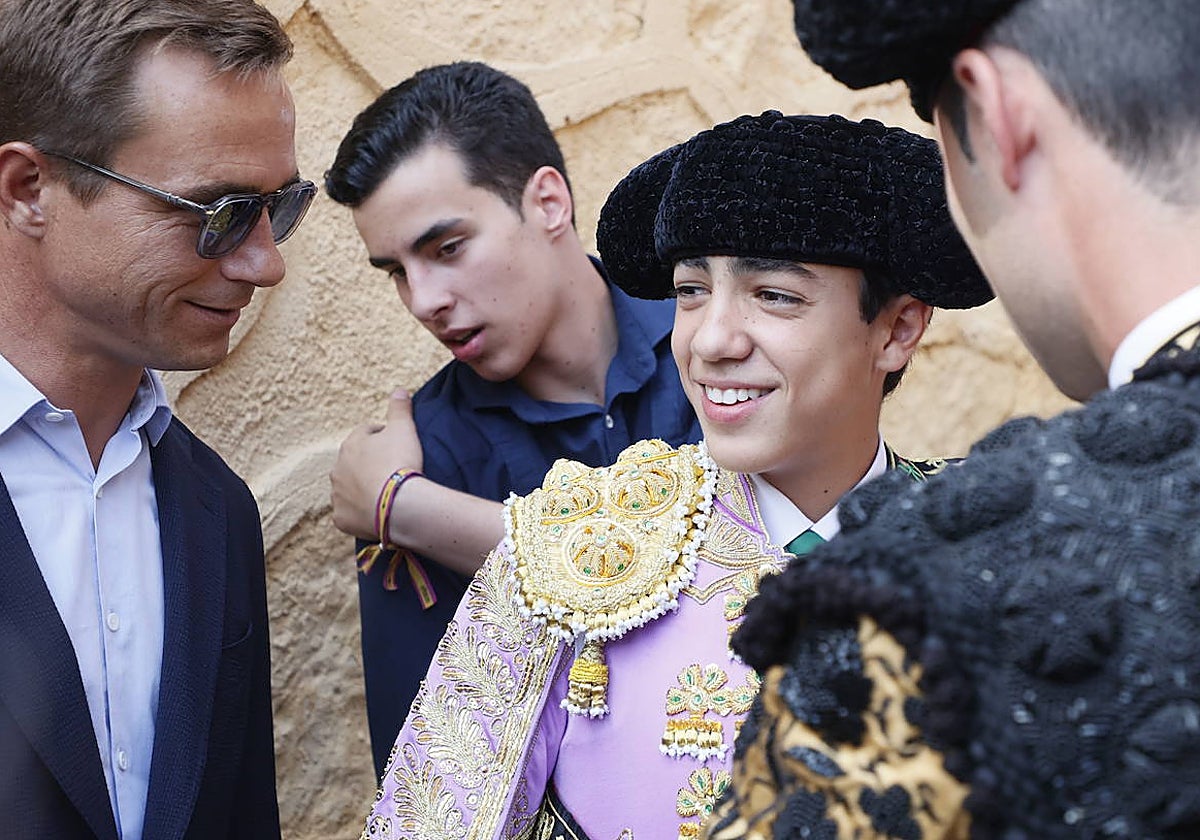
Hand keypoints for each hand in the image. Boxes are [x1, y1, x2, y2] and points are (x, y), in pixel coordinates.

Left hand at [330, 390, 423, 539]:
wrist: (399, 504)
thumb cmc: (400, 463)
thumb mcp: (404, 428)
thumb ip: (400, 408)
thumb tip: (400, 390)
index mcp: (351, 444)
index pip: (366, 433)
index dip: (384, 437)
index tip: (398, 445)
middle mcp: (338, 469)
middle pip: (354, 462)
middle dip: (369, 464)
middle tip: (392, 470)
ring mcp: (338, 496)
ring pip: (349, 488)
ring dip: (363, 488)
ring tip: (384, 493)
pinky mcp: (342, 519)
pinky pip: (350, 513)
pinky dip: (361, 513)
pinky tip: (376, 512)